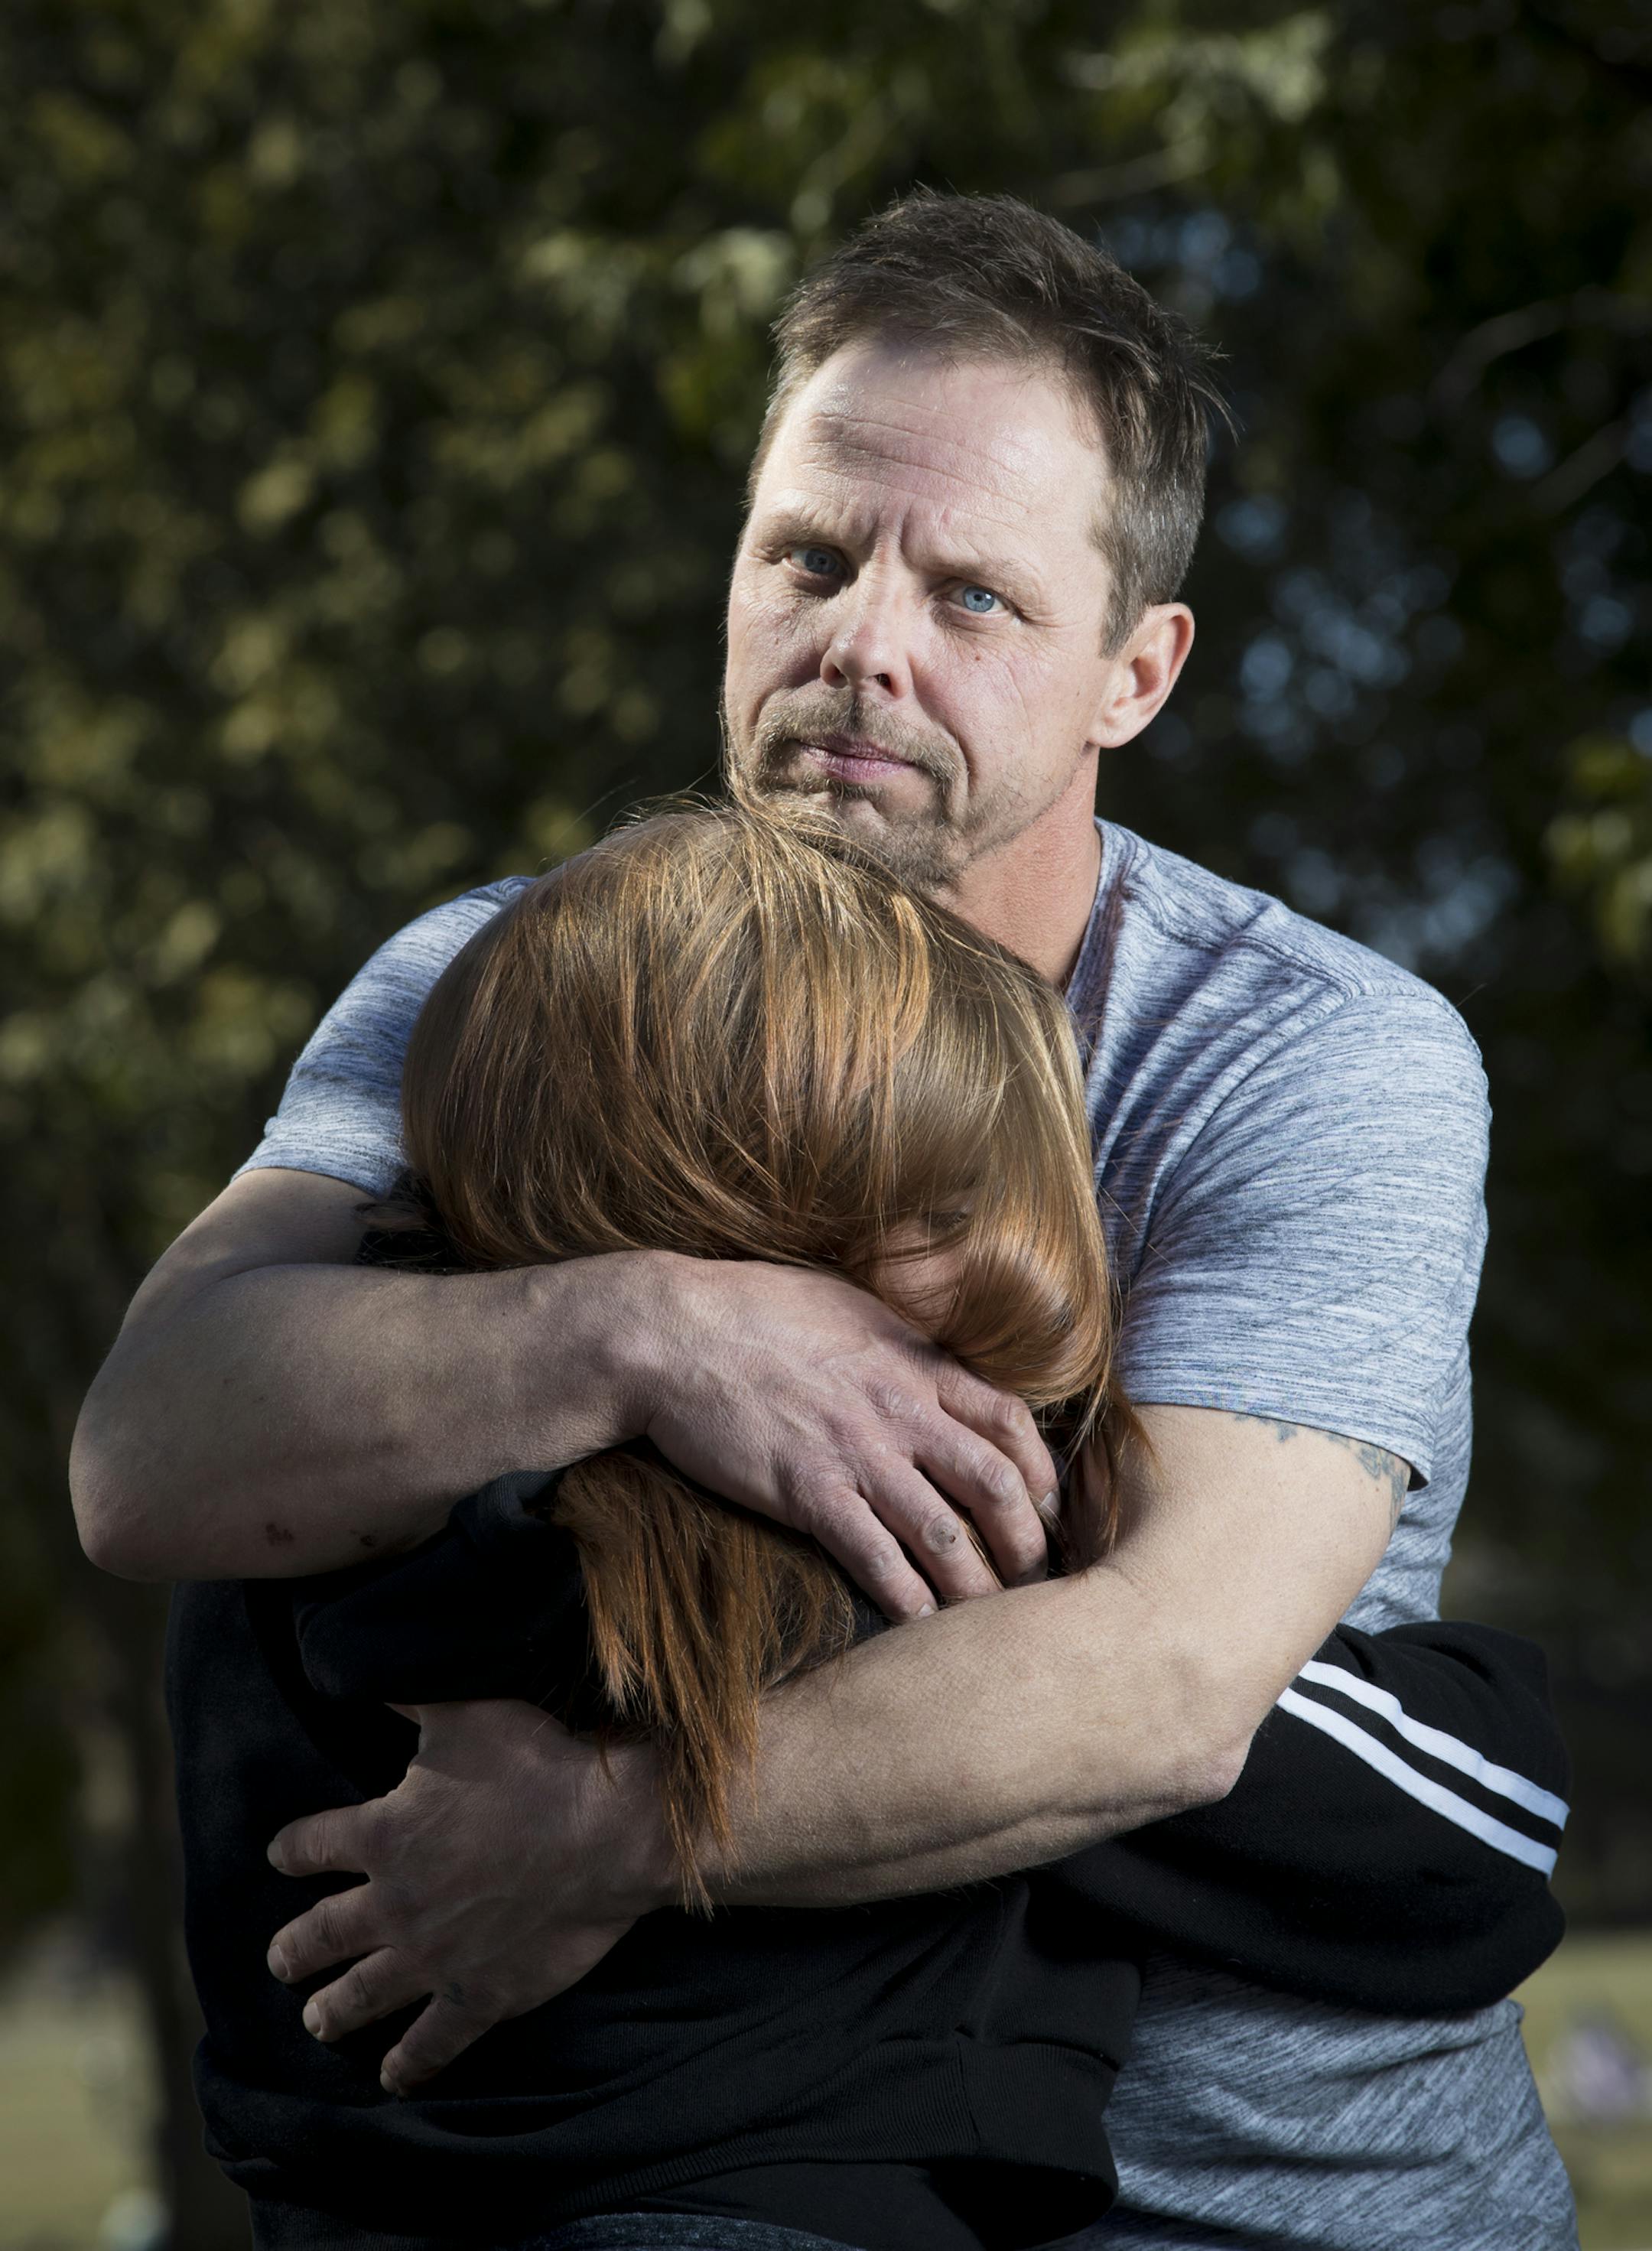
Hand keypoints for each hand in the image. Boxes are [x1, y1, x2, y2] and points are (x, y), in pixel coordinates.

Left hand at [265, 1699, 670, 2092]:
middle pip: (320, 1935)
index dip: (291, 1850)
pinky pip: (431, 2042)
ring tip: (315, 2023)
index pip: (310, 1846)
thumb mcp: (464, 1710)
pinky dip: (408, 2064)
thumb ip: (408, 1694)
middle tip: (279, 1961)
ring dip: (332, 2011)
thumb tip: (364, 1664)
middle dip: (294, 1950)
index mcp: (382, 1835)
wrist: (606, 1833)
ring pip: (361, 1995)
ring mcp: (433, 1958)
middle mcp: (393, 1904)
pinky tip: (393, 2077)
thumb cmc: (536, 1765)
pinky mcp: (479, 1996)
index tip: (280, 1855)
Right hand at [620, 1253, 1059, 1619]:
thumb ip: (896, 1341)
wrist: (671, 1332)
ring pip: (944, 1533)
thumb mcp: (846, 1304)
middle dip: (1025, 1539)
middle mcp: (898, 1408)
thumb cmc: (750, 1308)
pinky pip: (875, 1558)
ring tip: (990, 1620)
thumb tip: (927, 1362)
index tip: (1046, 1507)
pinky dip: (906, 1599)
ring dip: (975, 1585)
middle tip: (1031, 1577)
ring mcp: (855, 1452)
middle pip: (995, 1484)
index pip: (1009, 1419)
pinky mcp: (807, 1490)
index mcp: (913, 1361)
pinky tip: (920, 1626)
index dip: (1040, 1471)